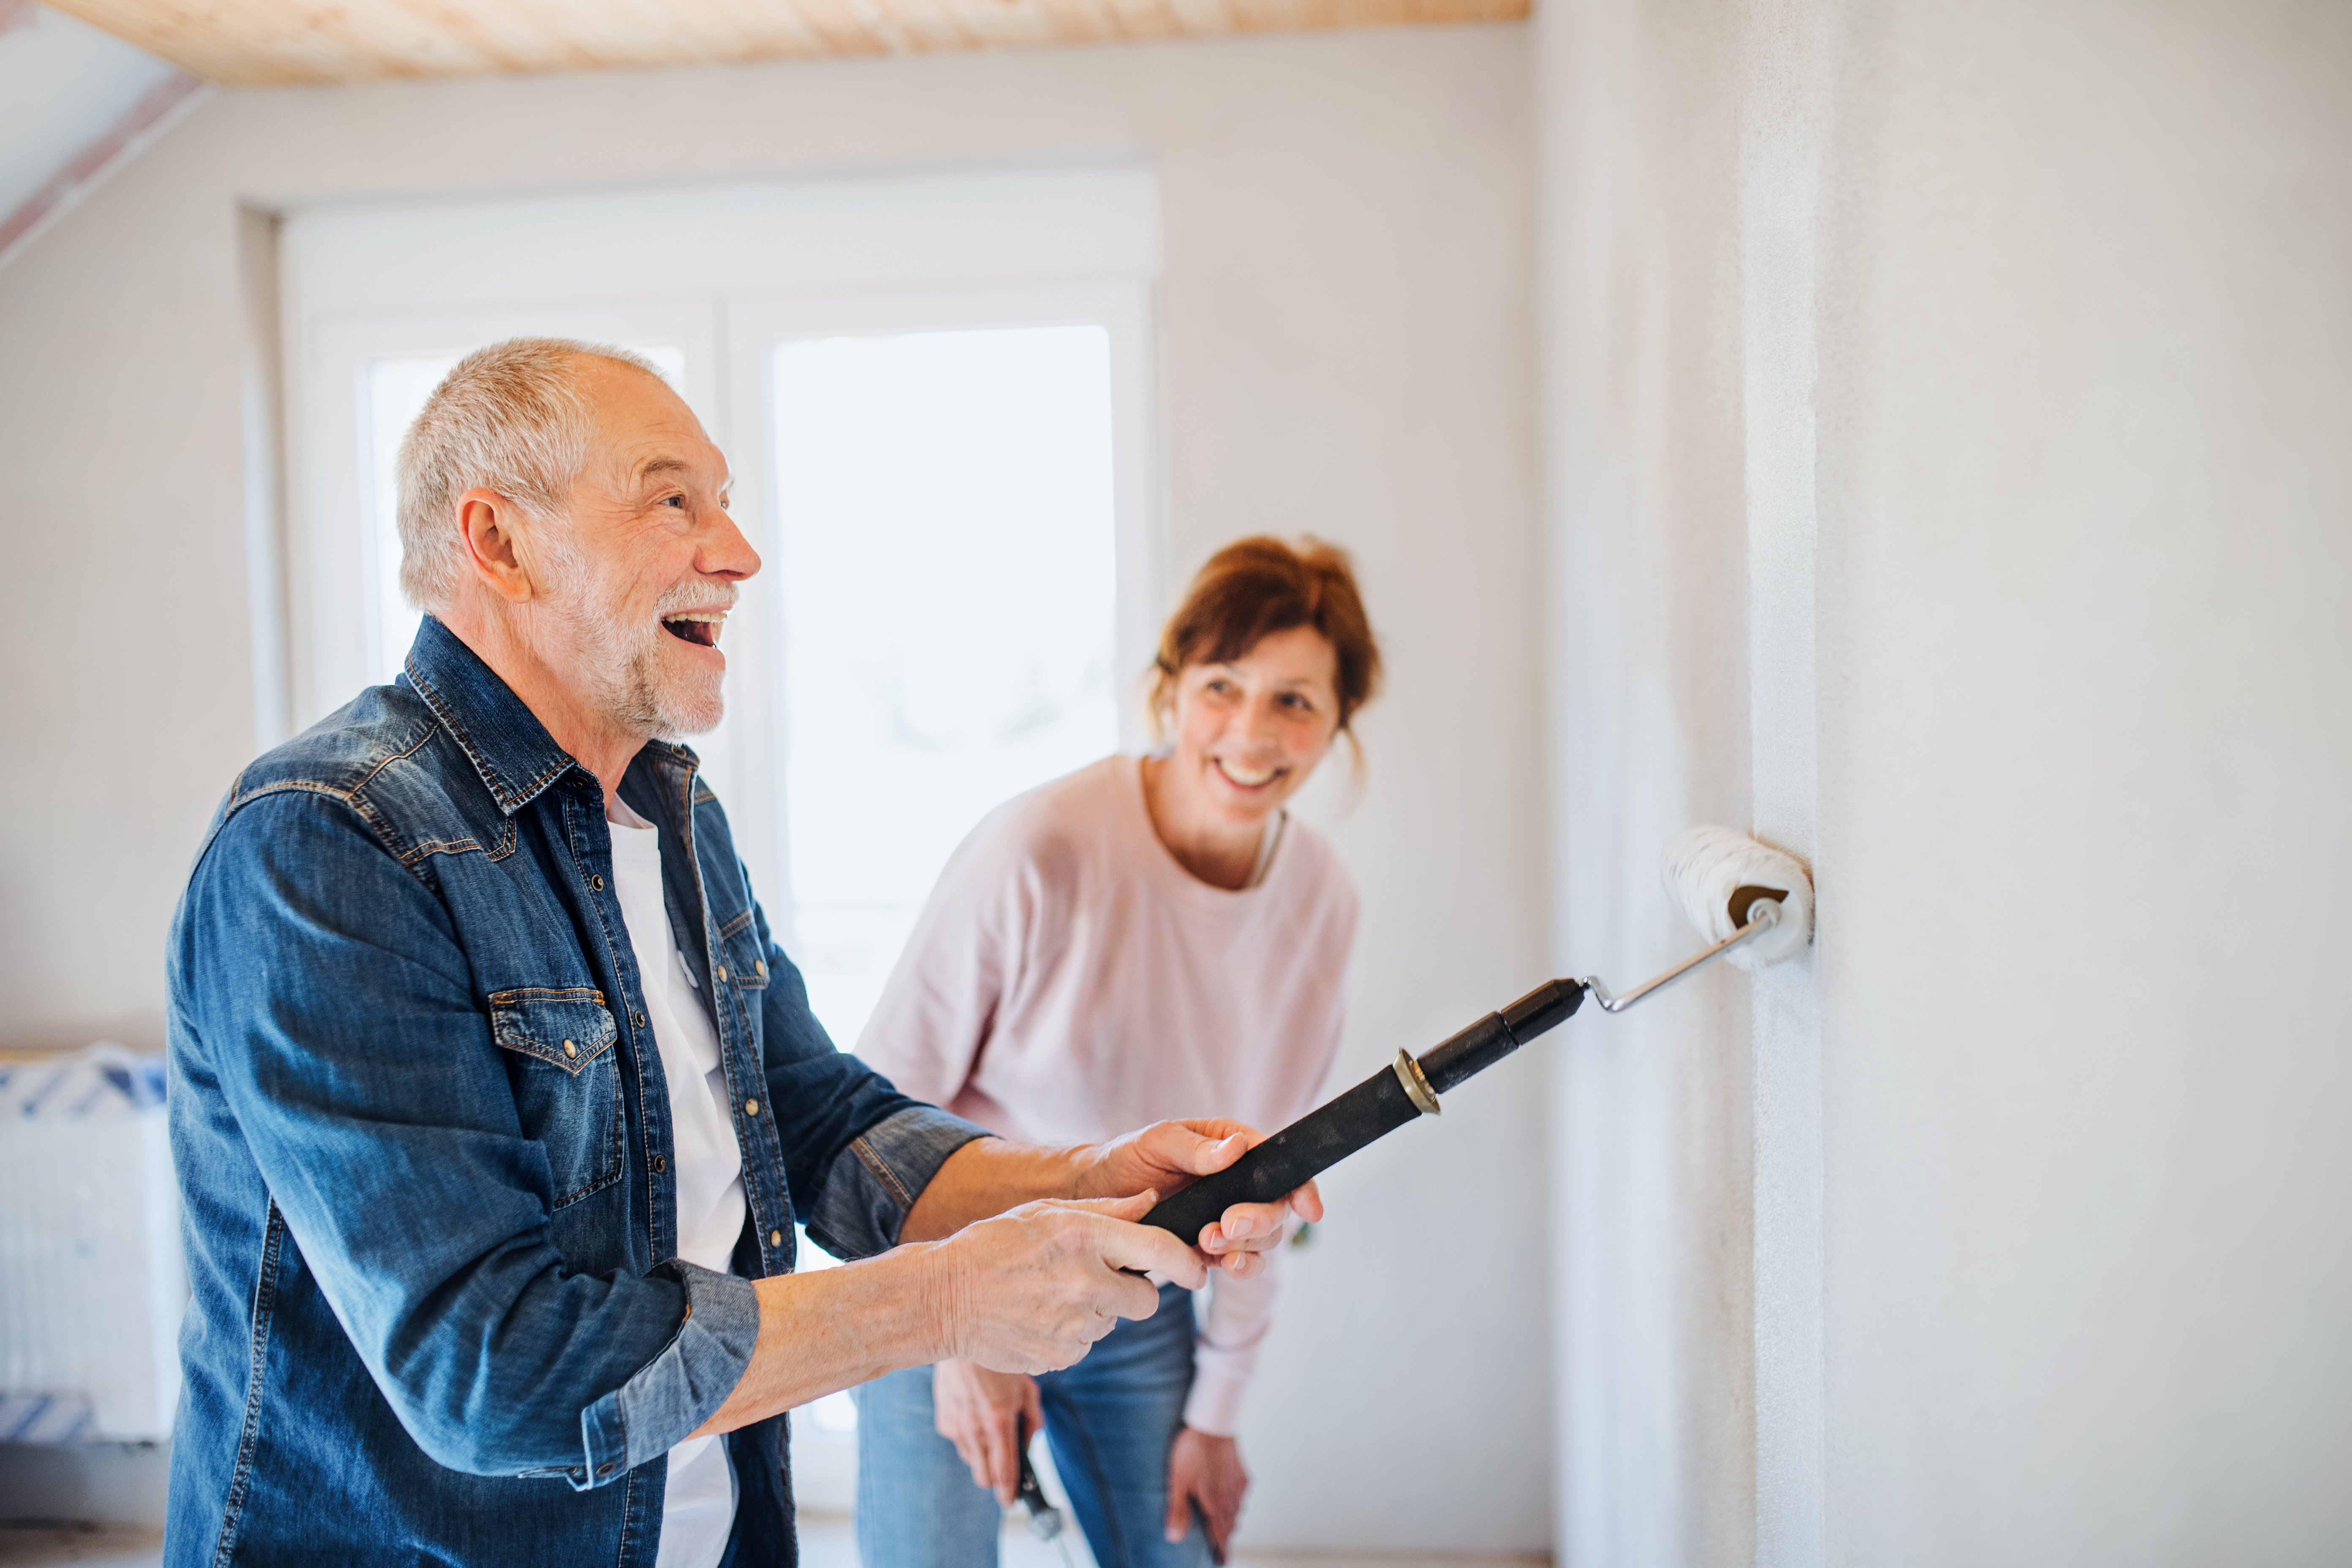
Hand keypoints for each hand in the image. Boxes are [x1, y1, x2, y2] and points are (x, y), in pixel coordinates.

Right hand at [924, 1191, 1207, 1373]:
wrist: (943, 1297)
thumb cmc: (994, 1245)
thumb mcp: (1047, 1212)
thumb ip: (1106, 1209)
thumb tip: (1152, 1201)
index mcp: (1084, 1237)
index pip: (1159, 1250)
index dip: (1188, 1263)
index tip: (1197, 1271)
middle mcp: (1085, 1283)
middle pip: (1146, 1299)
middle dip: (1135, 1291)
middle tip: (1102, 1280)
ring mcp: (1073, 1325)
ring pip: (1113, 1323)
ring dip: (1096, 1311)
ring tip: (1051, 1294)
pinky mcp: (1061, 1357)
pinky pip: (1085, 1345)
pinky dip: (1071, 1334)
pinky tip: (1038, 1316)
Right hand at [932, 1358, 1043, 1505]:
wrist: (962, 1338)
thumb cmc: (999, 1362)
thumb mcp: (1027, 1389)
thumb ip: (1032, 1421)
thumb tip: (1030, 1443)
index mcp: (999, 1423)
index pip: (1004, 1472)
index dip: (1009, 1492)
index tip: (1011, 1501)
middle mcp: (975, 1430)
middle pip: (983, 1477)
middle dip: (995, 1478)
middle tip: (1006, 1467)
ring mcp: (956, 1427)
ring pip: (971, 1460)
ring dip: (983, 1456)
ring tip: (991, 1430)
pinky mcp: (943, 1421)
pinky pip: (959, 1442)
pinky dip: (969, 1438)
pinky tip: (975, 1416)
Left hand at [1081, 1119, 1325, 1279]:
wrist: (1097, 1195)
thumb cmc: (1127, 1158)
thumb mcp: (1156, 1142)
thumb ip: (1195, 1148)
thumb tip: (1236, 1149)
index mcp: (1232, 1146)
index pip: (1280, 1163)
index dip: (1300, 1187)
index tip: (1308, 1208)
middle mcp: (1239, 1182)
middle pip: (1275, 1207)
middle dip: (1259, 1220)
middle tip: (1227, 1225)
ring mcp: (1228, 1217)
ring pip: (1262, 1239)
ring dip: (1245, 1246)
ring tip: (1208, 1243)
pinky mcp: (1214, 1247)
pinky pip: (1241, 1261)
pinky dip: (1238, 1266)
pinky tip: (1220, 1264)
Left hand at [1166, 1426, 1247, 1560]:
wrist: (1214, 1423)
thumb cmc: (1193, 1449)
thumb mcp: (1178, 1481)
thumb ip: (1177, 1510)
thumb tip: (1174, 1537)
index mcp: (1214, 1503)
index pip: (1219, 1534)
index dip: (1221, 1550)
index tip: (1223, 1562)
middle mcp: (1230, 1497)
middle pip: (1230, 1525)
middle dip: (1226, 1537)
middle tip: (1222, 1547)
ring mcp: (1238, 1484)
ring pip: (1238, 1511)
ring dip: (1231, 1521)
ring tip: (1226, 1527)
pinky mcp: (1241, 1473)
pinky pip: (1242, 1495)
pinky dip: (1237, 1504)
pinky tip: (1232, 1500)